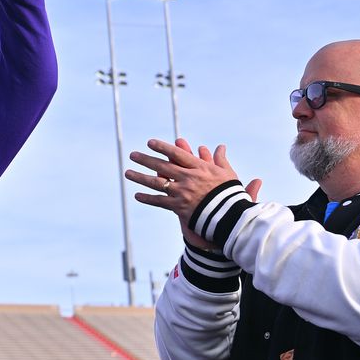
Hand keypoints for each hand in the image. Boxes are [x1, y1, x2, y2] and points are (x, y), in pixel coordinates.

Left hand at [126, 138, 261, 246]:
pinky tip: (136, 195)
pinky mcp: (179, 207)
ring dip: (140, 177)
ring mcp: (182, 192)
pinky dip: (147, 198)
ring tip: (127, 173)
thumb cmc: (231, 194)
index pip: (177, 154)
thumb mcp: (228, 174)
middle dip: (145, 160)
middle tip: (132, 155)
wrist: (231, 217)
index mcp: (200, 168)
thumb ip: (221, 159)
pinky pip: (159, 201)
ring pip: (156, 183)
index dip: (162, 147)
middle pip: (162, 166)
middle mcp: (188, 178)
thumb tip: (221, 146)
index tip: (150, 142)